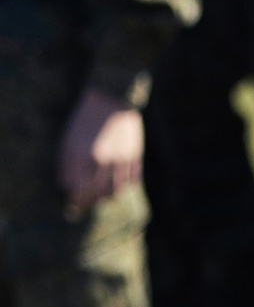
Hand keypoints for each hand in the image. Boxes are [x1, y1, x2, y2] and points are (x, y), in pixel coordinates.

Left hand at [58, 86, 143, 211]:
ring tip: (100, 195)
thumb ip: (66, 164)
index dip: (74, 202)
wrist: (110, 98)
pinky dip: (123, 185)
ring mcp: (121, 160)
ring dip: (106, 197)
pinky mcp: (135, 157)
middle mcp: (102, 161)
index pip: (78, 191)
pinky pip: (130, 181)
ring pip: (115, 192)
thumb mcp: (68, 138)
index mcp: (82, 155)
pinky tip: (117, 181)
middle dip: (89, 203)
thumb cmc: (84, 119)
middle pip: (97, 195)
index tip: (72, 208)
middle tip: (85, 204)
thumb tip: (65, 186)